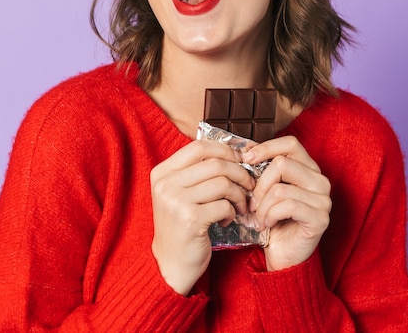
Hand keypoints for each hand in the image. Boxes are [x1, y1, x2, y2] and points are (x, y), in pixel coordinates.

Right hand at [150, 140, 255, 294]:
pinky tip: (226, 220)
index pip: (199, 146)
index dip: (225, 150)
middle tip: (249, 185)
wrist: (170, 264)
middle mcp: (166, 183)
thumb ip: (197, 171)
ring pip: (223, 183)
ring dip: (239, 195)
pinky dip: (232, 212)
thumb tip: (236, 151)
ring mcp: (176, 201)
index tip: (240, 160)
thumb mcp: (179, 192)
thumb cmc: (181, 225)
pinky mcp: (190, 219)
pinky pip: (224, 205)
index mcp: (162, 172)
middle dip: (240, 173)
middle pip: (215, 163)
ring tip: (239, 205)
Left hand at [243, 136, 330, 270]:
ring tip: (259, 217)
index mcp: (309, 168)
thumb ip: (261, 167)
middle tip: (252, 202)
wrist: (281, 255)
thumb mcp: (265, 189)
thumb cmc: (272, 219)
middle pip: (282, 163)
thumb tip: (245, 147)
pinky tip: (268, 224)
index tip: (246, 159)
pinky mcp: (320, 218)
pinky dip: (270, 215)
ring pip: (280, 188)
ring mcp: (323, 200)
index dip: (266, 147)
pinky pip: (287, 206)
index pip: (290, 143)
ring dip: (262, 206)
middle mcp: (320, 181)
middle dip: (259, 184)